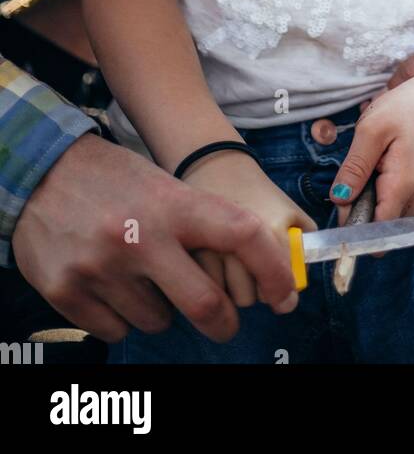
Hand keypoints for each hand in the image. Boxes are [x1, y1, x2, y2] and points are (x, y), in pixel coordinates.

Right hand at [11, 132, 302, 343]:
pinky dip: (123, 317)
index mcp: (173, 203)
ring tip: (143, 276)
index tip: (283, 294)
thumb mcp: (164, 185)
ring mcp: (101, 267)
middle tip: (224, 322)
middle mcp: (140, 237)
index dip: (273, 270)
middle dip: (224, 322)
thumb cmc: (115, 178)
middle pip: (206, 305)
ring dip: (162, 310)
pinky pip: (117, 330)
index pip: (242, 236)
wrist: (42, 170)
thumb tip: (251, 271)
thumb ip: (201, 224)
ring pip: (158, 321)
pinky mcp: (67, 290)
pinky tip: (112, 284)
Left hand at [327, 70, 413, 223]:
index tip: (339, 205)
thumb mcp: (371, 131)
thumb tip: (340, 199)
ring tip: (366, 168)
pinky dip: (373, 194)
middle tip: (351, 176)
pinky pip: (386, 205)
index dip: (352, 226)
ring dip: (364, 201)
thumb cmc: (405, 110)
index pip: (376, 232)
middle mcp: (412, 200)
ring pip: (380, 217)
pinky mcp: (411, 193)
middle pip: (376, 227)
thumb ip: (355, 167)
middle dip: (356, 211)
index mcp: (402, 187)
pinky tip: (374, 170)